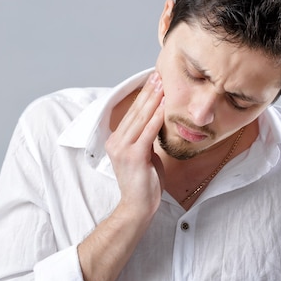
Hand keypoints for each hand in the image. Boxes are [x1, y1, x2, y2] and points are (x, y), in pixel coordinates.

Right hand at [105, 71, 164, 216]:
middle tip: (158, 74)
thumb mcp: (144, 155)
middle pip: (135, 112)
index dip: (143, 96)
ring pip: (141, 118)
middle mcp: (116, 142)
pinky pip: (148, 132)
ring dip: (153, 99)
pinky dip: (157, 117)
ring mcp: (123, 148)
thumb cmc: (144, 183)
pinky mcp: (133, 155)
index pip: (132, 113)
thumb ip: (146, 138)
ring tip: (162, 83)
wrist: (138, 206)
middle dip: (148, 92)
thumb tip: (156, 122)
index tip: (153, 81)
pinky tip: (165, 105)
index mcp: (116, 140)